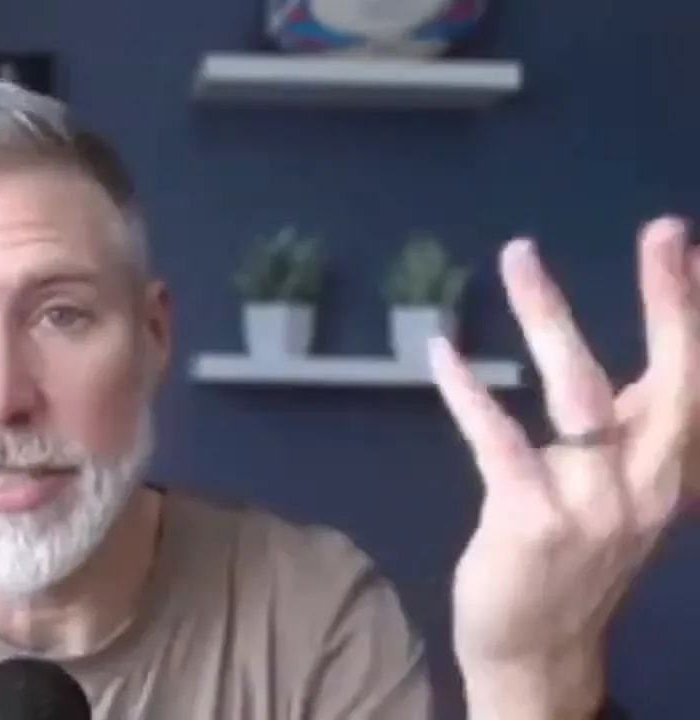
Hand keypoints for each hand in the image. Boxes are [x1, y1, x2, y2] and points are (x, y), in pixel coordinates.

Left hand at [432, 217, 698, 719]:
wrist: (541, 648)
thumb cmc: (575, 557)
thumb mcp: (622, 493)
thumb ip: (630, 432)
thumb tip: (635, 362)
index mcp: (670, 470)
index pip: (694, 379)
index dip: (692, 310)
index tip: (687, 243)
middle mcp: (647, 482)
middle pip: (671, 378)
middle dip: (670, 302)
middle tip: (663, 231)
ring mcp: (591, 502)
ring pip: (578, 392)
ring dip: (550, 317)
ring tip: (520, 257)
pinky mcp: (530, 517)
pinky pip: (497, 439)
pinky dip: (469, 392)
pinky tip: (443, 352)